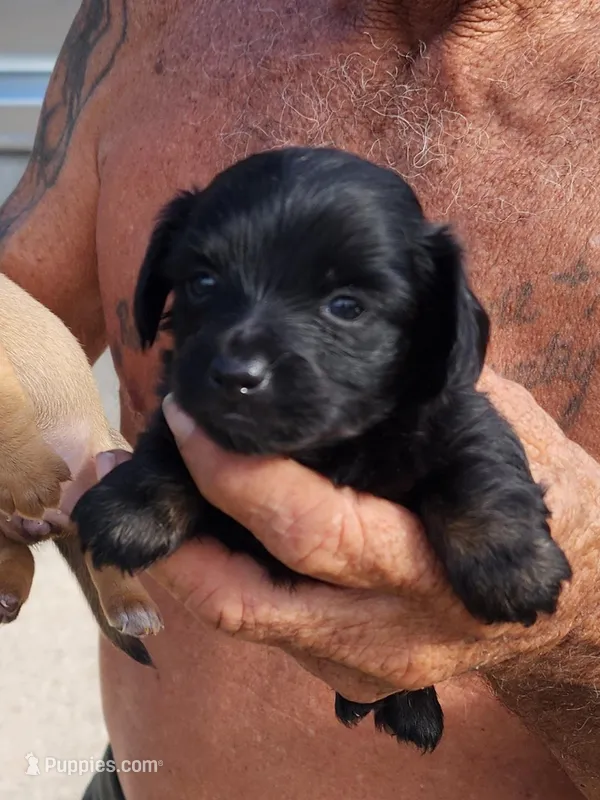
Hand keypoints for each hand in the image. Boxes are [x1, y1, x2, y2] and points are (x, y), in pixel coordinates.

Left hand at [146, 369, 598, 702]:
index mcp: (430, 566)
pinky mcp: (345, 671)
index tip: (185, 418)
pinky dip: (215, 572)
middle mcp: (387, 632)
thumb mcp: (500, 443)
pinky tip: (192, 523)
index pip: (309, 530)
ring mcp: (361, 663)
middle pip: (248, 602)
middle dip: (174, 536)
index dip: (236, 476)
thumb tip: (354, 360)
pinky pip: (260, 623)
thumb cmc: (541, 504)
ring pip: (241, 620)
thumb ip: (438, 409)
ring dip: (179, 556)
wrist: (570, 608)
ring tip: (136, 492)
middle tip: (118, 472)